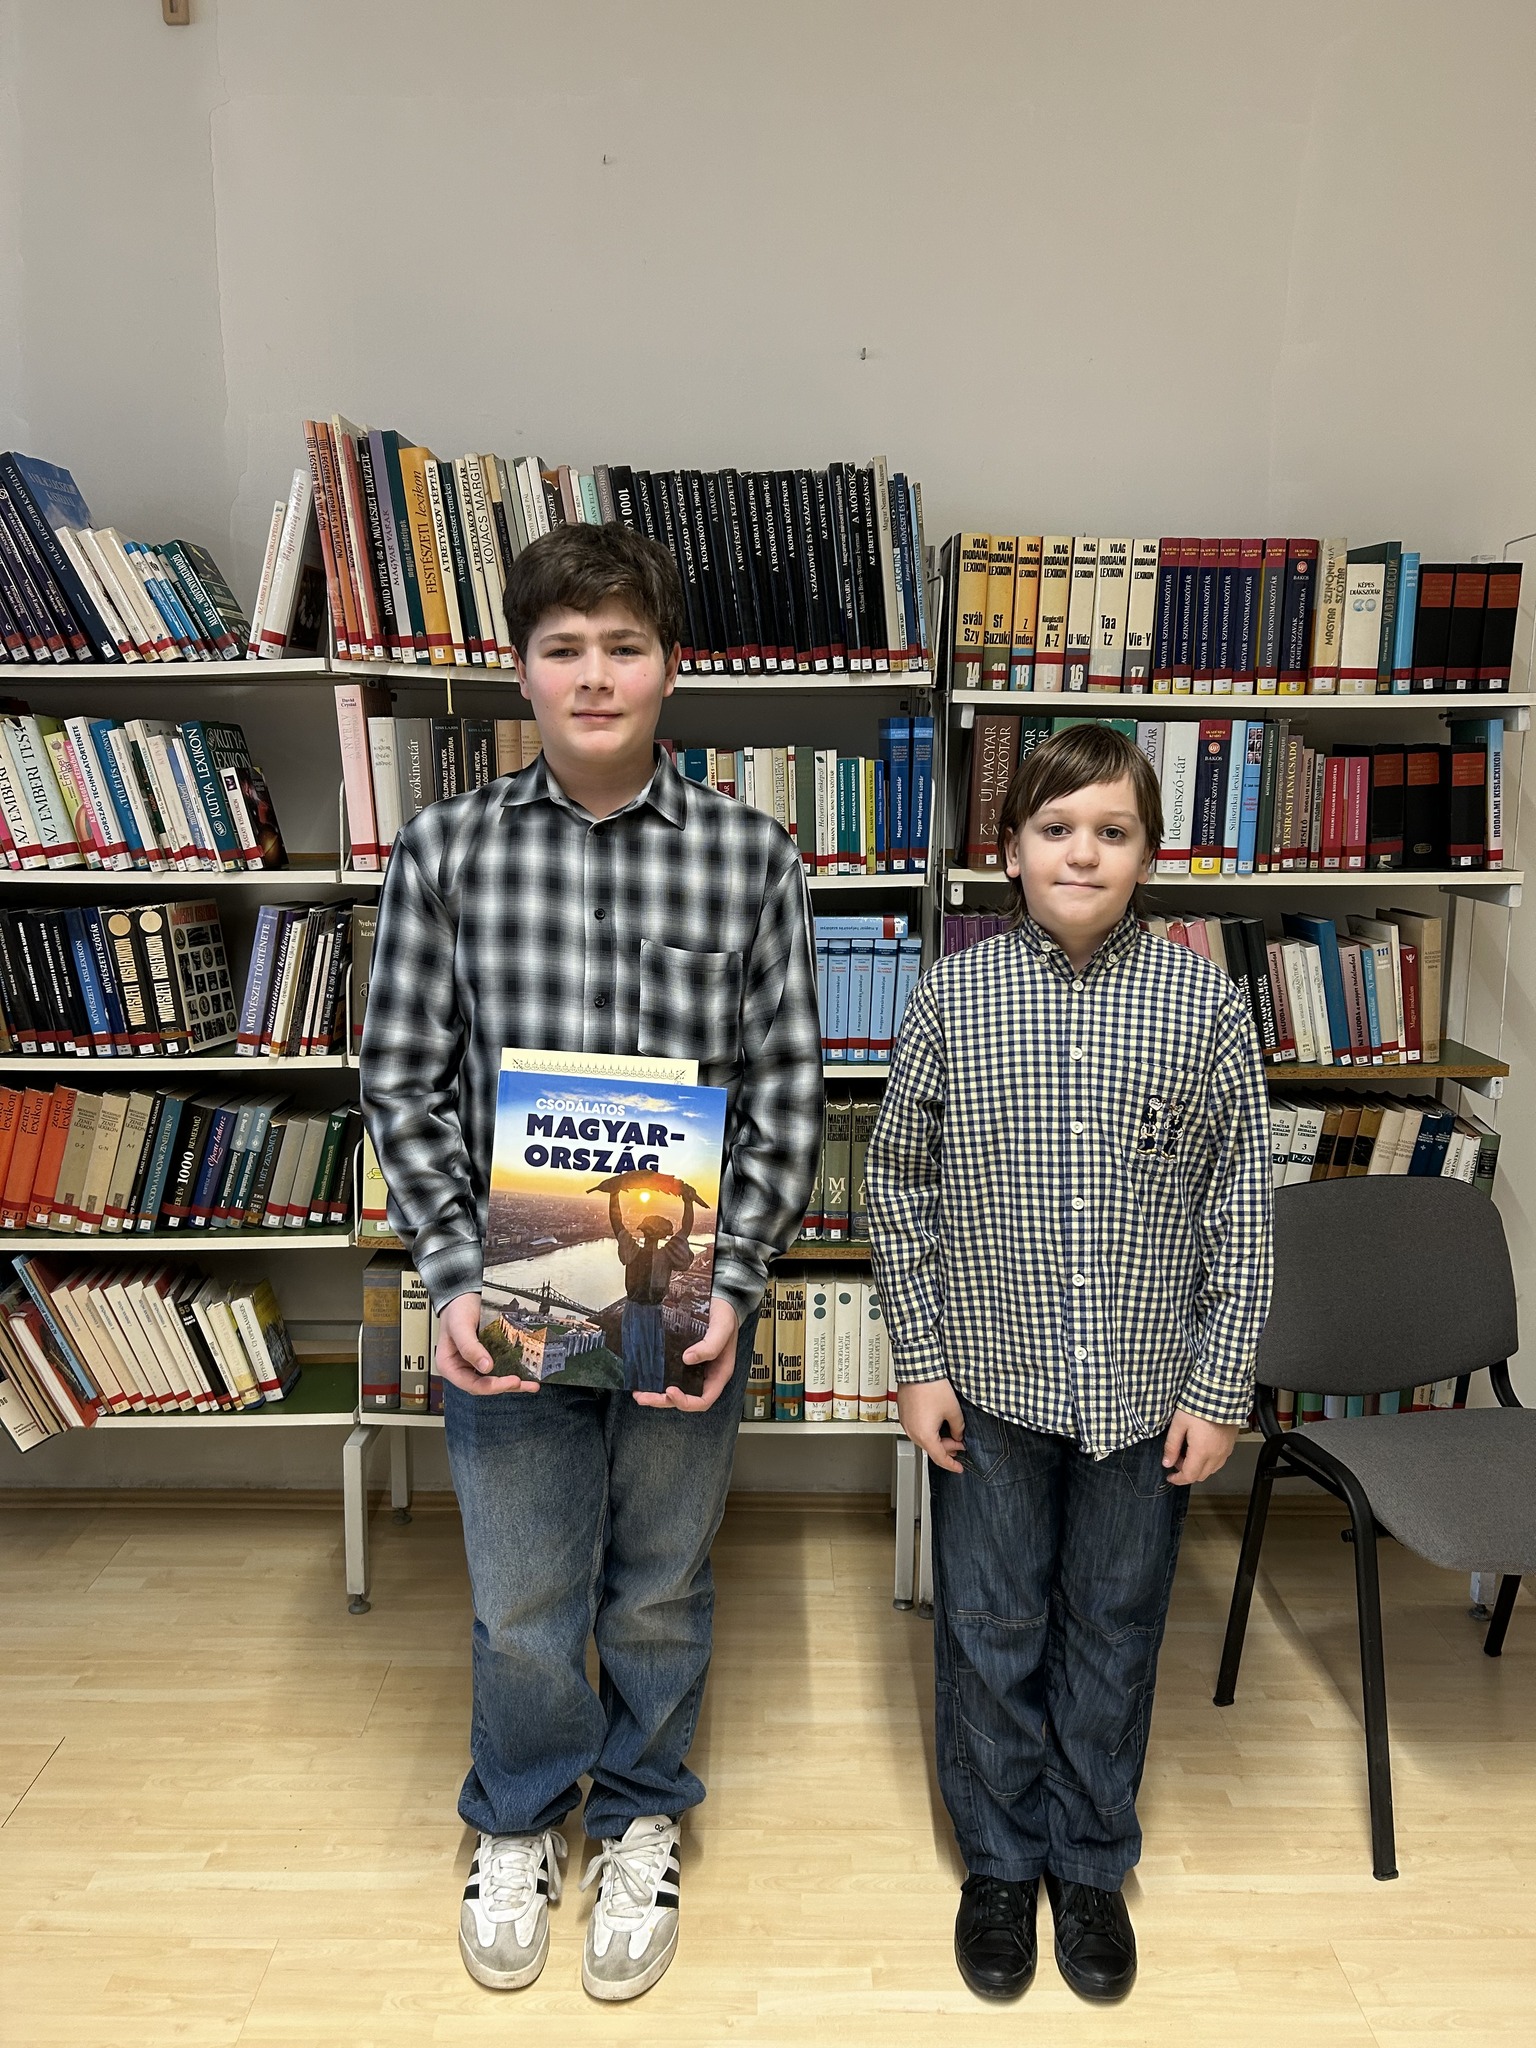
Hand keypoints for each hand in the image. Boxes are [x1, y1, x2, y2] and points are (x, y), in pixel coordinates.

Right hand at [434, 1291, 536, 1396]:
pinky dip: (512, 1372)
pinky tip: (526, 1376)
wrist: (463, 1295)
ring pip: (494, 1380)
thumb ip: (470, 1347)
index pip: (471, 1385)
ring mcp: (475, 1364)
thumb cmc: (456, 1309)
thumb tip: (486, 1367)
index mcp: (449, 1366)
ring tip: (531, 1385)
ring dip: (512, 1384)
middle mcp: (462, 1368)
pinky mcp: (486, 1357)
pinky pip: (499, 1368)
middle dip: (504, 1386)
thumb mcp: (460, 1326)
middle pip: (484, 1385)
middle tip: (522, 1382)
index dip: (491, 1387)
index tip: (509, 1381)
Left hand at [633, 1297, 739, 1411]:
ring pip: (675, 1390)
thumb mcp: (723, 1327)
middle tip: (644, 1397)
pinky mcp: (683, 1360)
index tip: (671, 1391)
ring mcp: (693, 1369)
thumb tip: (688, 1359)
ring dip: (657, 1396)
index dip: (687, 1402)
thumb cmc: (726, 1314)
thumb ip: (711, 1345)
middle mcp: (705, 1375)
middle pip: (686, 1398)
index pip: (704, 1399)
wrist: (721, 1299)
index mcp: (718, 1373)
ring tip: (639, 1395)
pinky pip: (670, 1375)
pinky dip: (657, 1381)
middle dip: (664, 1401)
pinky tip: (644, 1380)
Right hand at [897, 1377, 965, 1474]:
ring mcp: (906, 1424)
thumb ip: (958, 1428)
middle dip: (947, 1448)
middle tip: (960, 1443)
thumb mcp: (953, 1411)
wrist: (917, 1369)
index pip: (940, 1458)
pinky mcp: (904, 1415)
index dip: (952, 1465)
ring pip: (924, 1439)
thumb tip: (958, 1435)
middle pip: (931, 1449)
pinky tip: (937, 1423)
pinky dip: (928, 1431)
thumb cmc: (932, 1388)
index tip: (959, 1468)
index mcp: (925, 1435)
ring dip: (938, 1439)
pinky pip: (917, 1429)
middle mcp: (912, 1432)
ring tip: (950, 1431)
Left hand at [1162, 1409, 1239, 1484]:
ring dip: (1198, 1467)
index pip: (1189, 1476)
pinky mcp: (1230, 1445)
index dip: (1178, 1479)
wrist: (1220, 1394)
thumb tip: (1167, 1462)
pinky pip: (1219, 1461)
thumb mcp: (1178, 1425)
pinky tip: (1202, 1448)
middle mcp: (1216, 1455)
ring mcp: (1225, 1451)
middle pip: (1201, 1476)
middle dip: (1187, 1472)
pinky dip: (1209, 1461)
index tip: (1170, 1476)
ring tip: (1189, 1451)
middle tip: (1177, 1458)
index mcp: (1202, 1452)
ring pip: (1211, 1470)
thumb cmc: (1199, 1407)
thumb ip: (1171, 1446)